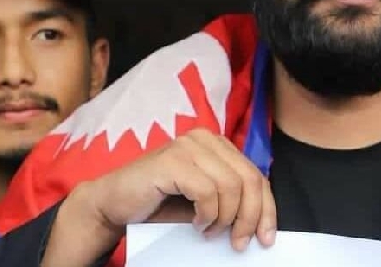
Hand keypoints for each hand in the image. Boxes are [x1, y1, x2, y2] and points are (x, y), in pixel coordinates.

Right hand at [41, 129, 276, 265]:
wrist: (113, 204)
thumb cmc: (160, 204)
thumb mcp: (204, 201)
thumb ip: (230, 200)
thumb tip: (262, 224)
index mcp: (217, 145)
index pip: (256, 174)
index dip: (266, 208)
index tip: (267, 237)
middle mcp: (205, 139)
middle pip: (249, 179)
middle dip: (250, 216)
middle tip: (238, 242)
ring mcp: (188, 146)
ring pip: (231, 186)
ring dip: (225, 218)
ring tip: (210, 232)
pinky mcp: (172, 160)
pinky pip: (207, 190)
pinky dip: (207, 214)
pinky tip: (197, 224)